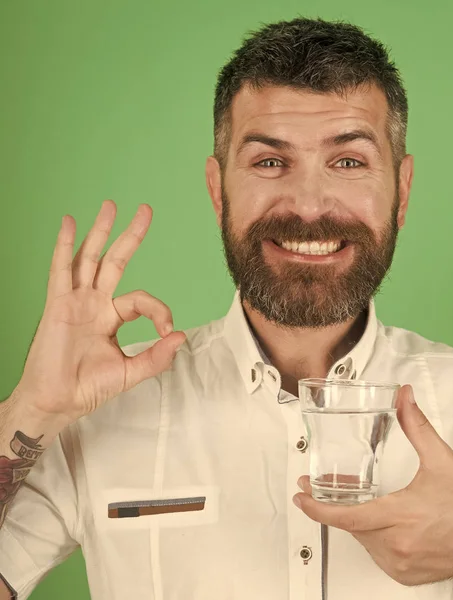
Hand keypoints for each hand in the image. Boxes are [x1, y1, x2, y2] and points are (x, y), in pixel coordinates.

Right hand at [15, 201, 185, 422]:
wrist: (57, 402)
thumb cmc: (88, 388)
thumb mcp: (130, 373)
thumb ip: (156, 357)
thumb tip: (181, 336)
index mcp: (112, 317)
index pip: (142, 299)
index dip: (159, 310)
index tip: (166, 330)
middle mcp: (95, 303)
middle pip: (115, 261)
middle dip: (130, 236)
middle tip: (145, 210)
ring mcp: (76, 301)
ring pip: (90, 258)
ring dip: (100, 231)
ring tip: (111, 206)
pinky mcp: (58, 305)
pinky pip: (61, 270)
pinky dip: (65, 246)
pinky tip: (69, 223)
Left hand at [293, 385, 452, 585]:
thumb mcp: (440, 459)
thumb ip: (416, 425)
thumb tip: (404, 397)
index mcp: (401, 516)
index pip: (348, 517)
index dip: (318, 508)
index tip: (301, 496)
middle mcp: (397, 545)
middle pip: (351, 524)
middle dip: (334, 506)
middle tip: (321, 487)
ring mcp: (400, 564)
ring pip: (362, 540)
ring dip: (357, 520)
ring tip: (360, 501)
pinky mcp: (405, 575)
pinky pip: (376, 554)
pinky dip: (373, 537)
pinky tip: (382, 522)